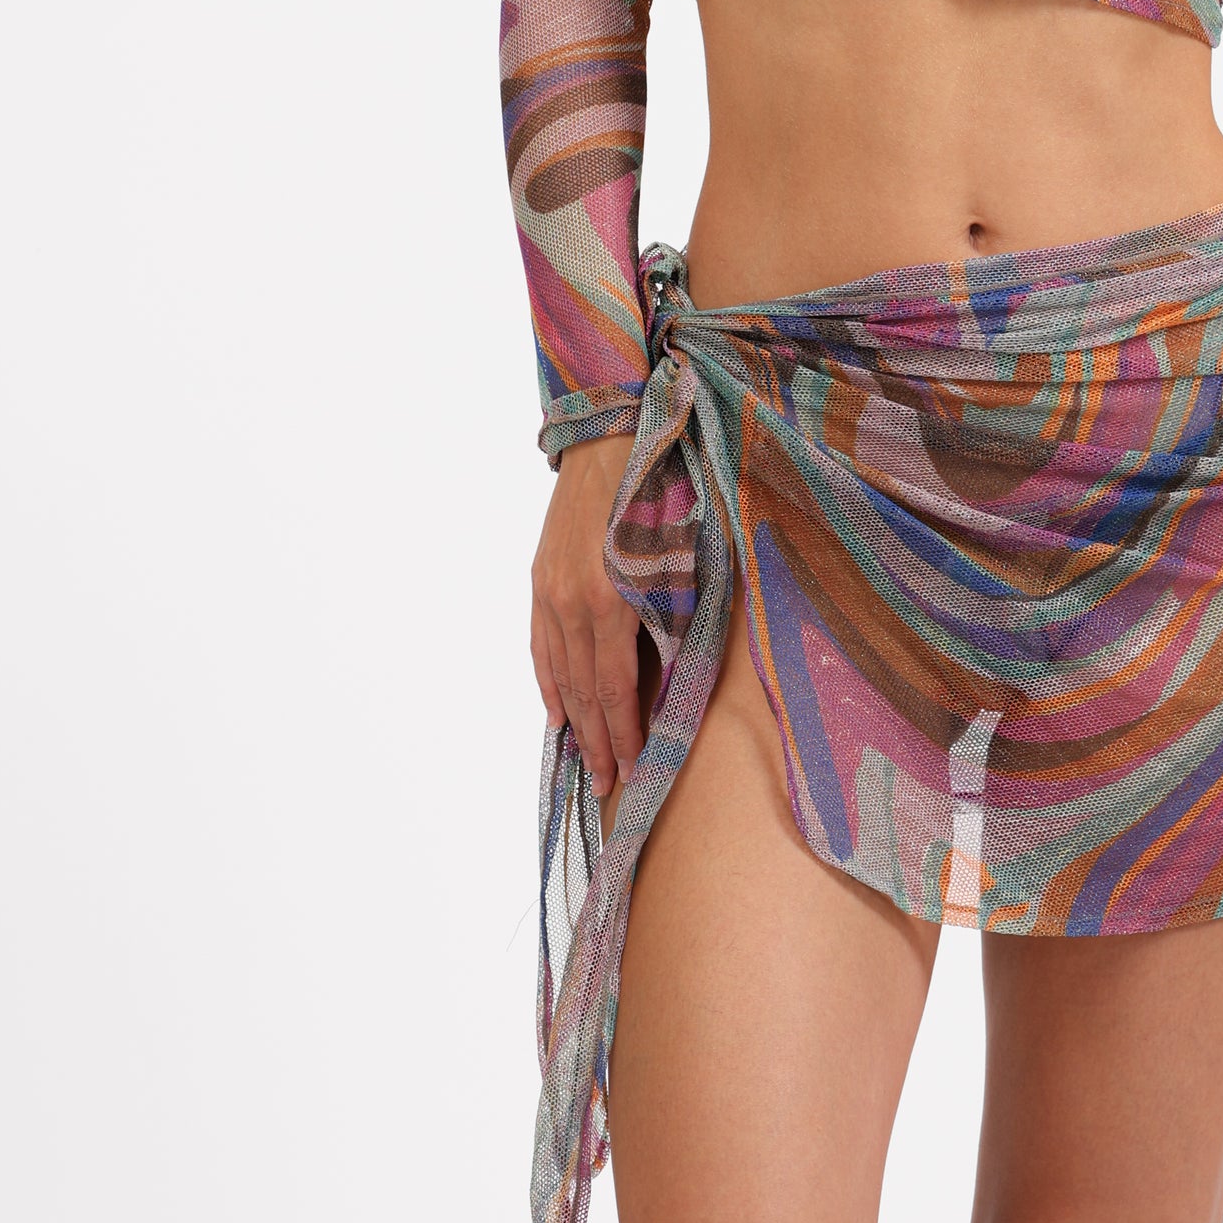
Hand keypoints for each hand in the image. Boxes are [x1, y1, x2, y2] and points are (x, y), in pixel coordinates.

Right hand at [530, 434, 643, 793]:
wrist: (611, 436)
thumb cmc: (662, 491)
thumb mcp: (682, 556)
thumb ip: (673, 618)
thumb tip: (673, 676)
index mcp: (611, 600)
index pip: (614, 688)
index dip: (624, 732)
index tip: (635, 769)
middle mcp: (572, 603)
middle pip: (583, 691)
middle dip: (599, 742)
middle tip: (608, 785)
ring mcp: (549, 591)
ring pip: (558, 673)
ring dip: (573, 722)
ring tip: (585, 761)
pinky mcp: (539, 577)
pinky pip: (540, 644)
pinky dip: (547, 683)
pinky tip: (555, 713)